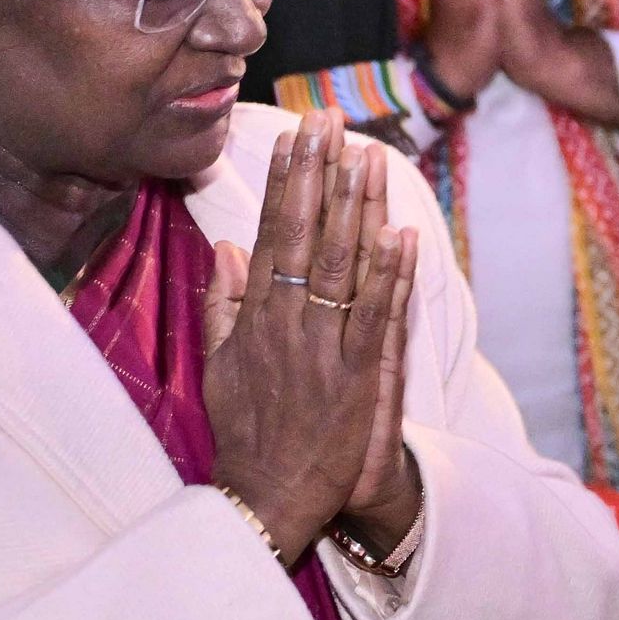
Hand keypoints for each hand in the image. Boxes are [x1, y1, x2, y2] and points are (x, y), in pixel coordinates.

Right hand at [206, 115, 421, 555]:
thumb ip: (222, 304)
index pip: (271, 234)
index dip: (285, 182)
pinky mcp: (360, 377)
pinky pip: (378, 316)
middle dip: (318, 175)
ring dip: (355, 209)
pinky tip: (400, 234)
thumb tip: (227, 246)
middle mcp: (288, 325)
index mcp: (254, 318)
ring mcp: (325, 348)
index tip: (295, 136)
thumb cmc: (247, 434)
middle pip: (305, 236)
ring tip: (366, 155)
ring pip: (343, 266)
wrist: (269, 498)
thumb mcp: (218, 367)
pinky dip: (390, 275)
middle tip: (329, 121)